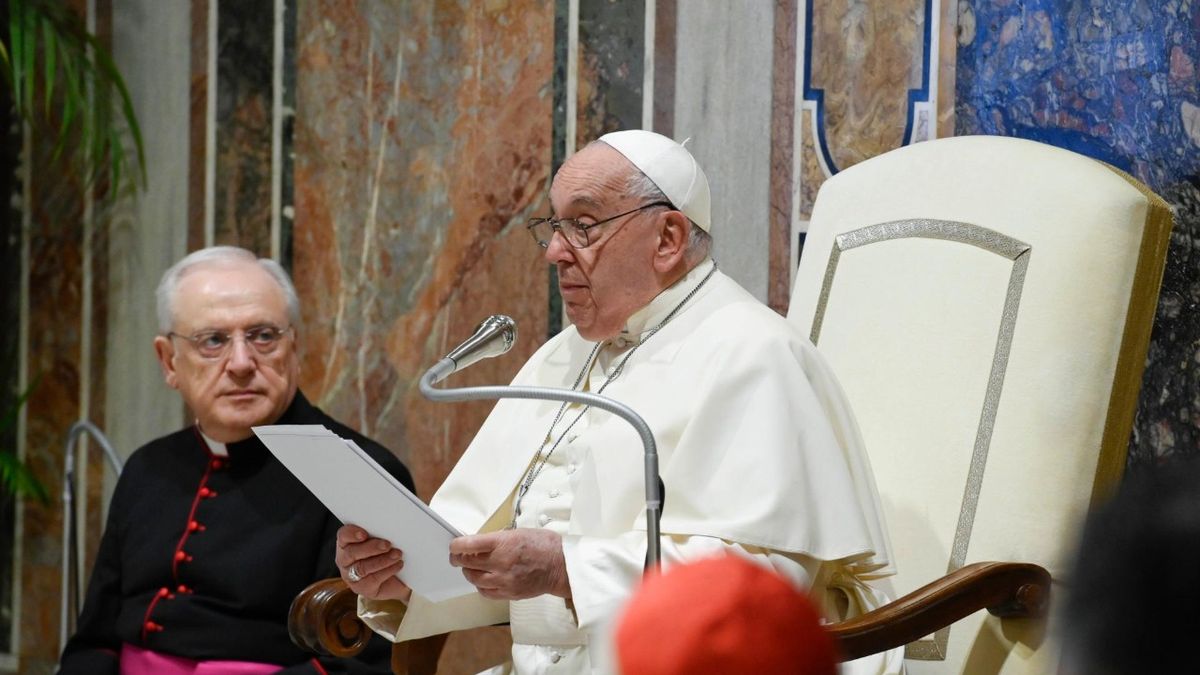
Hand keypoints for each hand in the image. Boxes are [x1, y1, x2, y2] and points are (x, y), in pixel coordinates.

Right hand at [335, 524, 411, 602]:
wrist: (398, 577)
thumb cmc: (386, 553)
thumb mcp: (381, 540)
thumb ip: (379, 534)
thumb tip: (389, 528)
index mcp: (346, 543)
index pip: (343, 536)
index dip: (351, 534)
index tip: (364, 534)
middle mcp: (345, 560)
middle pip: (352, 553)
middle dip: (371, 548)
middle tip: (387, 544)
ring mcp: (351, 576)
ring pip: (362, 568)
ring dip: (382, 560)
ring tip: (397, 554)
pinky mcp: (362, 588)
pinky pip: (373, 579)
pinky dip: (388, 570)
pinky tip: (398, 564)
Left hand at [449, 528, 570, 600]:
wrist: (561, 567)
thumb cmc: (544, 546)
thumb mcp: (519, 532)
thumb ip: (498, 539)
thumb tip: (479, 544)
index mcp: (503, 543)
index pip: (469, 545)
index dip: (456, 545)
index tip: (453, 545)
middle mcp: (501, 563)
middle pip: (467, 563)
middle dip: (458, 559)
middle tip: (457, 556)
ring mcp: (504, 580)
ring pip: (473, 579)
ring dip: (468, 572)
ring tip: (471, 567)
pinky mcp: (508, 593)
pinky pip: (485, 592)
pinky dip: (480, 585)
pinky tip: (483, 579)